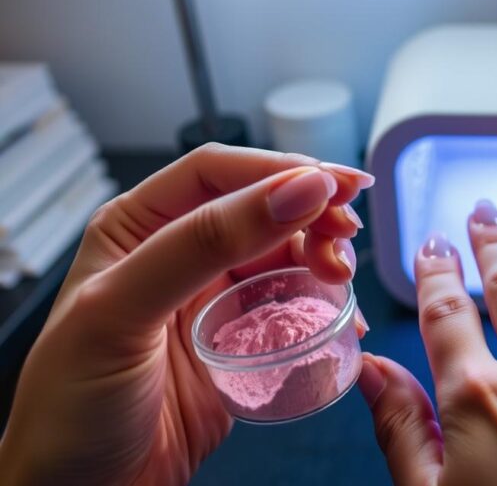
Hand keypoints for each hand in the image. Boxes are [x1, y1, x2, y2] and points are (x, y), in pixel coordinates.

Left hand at [0, 144, 370, 484]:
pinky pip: (296, 305)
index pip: (217, 173)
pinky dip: (327, 303)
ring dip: (323, 255)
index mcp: (136, 226)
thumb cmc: (70, 407)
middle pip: (262, 206)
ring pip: (286, 252)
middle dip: (312, 213)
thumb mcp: (123, 311)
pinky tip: (343, 313)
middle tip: (345, 236)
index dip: (280, 169)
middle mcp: (176, 253)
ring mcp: (212, 298)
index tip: (334, 186)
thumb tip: (291, 192)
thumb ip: (202, 244)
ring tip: (342, 277)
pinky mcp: (242, 341)